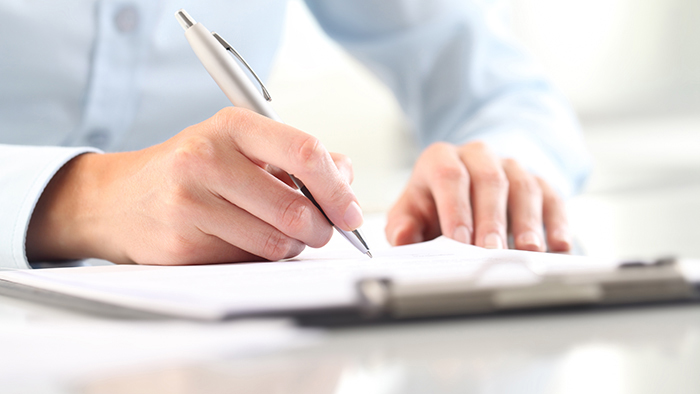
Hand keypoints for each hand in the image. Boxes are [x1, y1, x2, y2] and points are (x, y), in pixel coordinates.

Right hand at [26, 107, 361, 264]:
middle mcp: (207, 158)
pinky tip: (245, 240)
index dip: (338, 189)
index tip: (351, 212)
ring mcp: (190, 201)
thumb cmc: (193, 169)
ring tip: (280, 234)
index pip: (304, 153)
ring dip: (292, 246)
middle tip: (321, 231)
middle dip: (321, 229)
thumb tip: (346, 177)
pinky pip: (248, 260)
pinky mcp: (182, 242)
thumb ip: (298, 157)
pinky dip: (261, 257)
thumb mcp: (242, 145)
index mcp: (233, 125)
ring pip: (276, 242)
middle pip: (296, 208)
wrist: (120, 199)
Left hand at [385, 141, 570, 251]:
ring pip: (523, 187)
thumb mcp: (411, 212)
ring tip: (527, 250)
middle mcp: (478, 156)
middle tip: (491, 251)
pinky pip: (552, 197)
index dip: (455, 208)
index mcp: (442, 158)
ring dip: (527, 221)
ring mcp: (511, 167)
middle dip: (491, 219)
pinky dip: (557, 222)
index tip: (458, 240)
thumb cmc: (435, 205)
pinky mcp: (539, 182)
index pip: (449, 175)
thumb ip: (403, 226)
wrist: (467, 187)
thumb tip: (402, 237)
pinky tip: (559, 245)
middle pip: (489, 181)